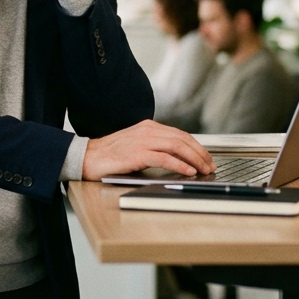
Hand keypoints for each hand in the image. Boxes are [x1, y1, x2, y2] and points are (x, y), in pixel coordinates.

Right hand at [81, 120, 214, 179]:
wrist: (87, 157)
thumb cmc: (110, 155)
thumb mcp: (136, 146)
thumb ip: (154, 148)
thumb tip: (177, 160)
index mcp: (148, 127)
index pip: (180, 134)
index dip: (197, 146)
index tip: (207, 158)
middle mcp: (147, 130)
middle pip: (183, 139)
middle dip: (200, 153)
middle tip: (210, 166)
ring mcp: (142, 141)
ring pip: (177, 146)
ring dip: (194, 159)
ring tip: (203, 170)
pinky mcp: (137, 154)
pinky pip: (165, 158)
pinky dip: (180, 165)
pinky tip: (188, 171)